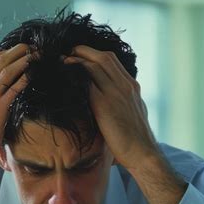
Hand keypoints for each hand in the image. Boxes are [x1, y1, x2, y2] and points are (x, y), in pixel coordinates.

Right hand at [0, 44, 29, 203]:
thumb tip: (5, 107)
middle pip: (0, 61)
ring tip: (37, 54)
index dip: (9, 54)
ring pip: (6, 71)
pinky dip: (23, 79)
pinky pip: (12, 89)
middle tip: (33, 46)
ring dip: (23, 60)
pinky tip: (33, 73)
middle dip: (18, 51)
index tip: (23, 50)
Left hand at [63, 45, 157, 169]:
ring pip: (94, 65)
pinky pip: (87, 81)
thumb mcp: (133, 115)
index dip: (94, 55)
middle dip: (83, 51)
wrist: (142, 153)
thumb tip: (110, 105)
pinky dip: (75, 75)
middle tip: (67, 52)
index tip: (80, 56)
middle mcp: (126, 85)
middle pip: (103, 57)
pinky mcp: (105, 104)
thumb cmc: (136, 141)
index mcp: (132, 87)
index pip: (112, 61)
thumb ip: (122, 104)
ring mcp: (116, 93)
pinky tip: (64, 75)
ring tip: (61, 61)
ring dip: (76, 60)